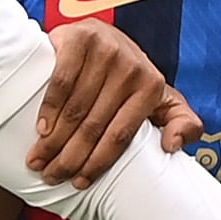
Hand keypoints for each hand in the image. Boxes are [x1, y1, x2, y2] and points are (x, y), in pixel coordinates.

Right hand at [30, 21, 203, 188]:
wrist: (101, 37)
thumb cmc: (128, 78)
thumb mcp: (163, 100)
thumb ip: (182, 123)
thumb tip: (171, 146)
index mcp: (152, 87)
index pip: (121, 135)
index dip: (98, 163)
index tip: (78, 182)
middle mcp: (131, 67)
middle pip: (94, 125)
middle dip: (69, 158)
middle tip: (51, 176)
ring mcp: (106, 50)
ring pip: (75, 109)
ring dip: (53, 141)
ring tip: (38, 160)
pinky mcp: (80, 39)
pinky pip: (61, 82)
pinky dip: (49, 109)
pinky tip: (41, 129)